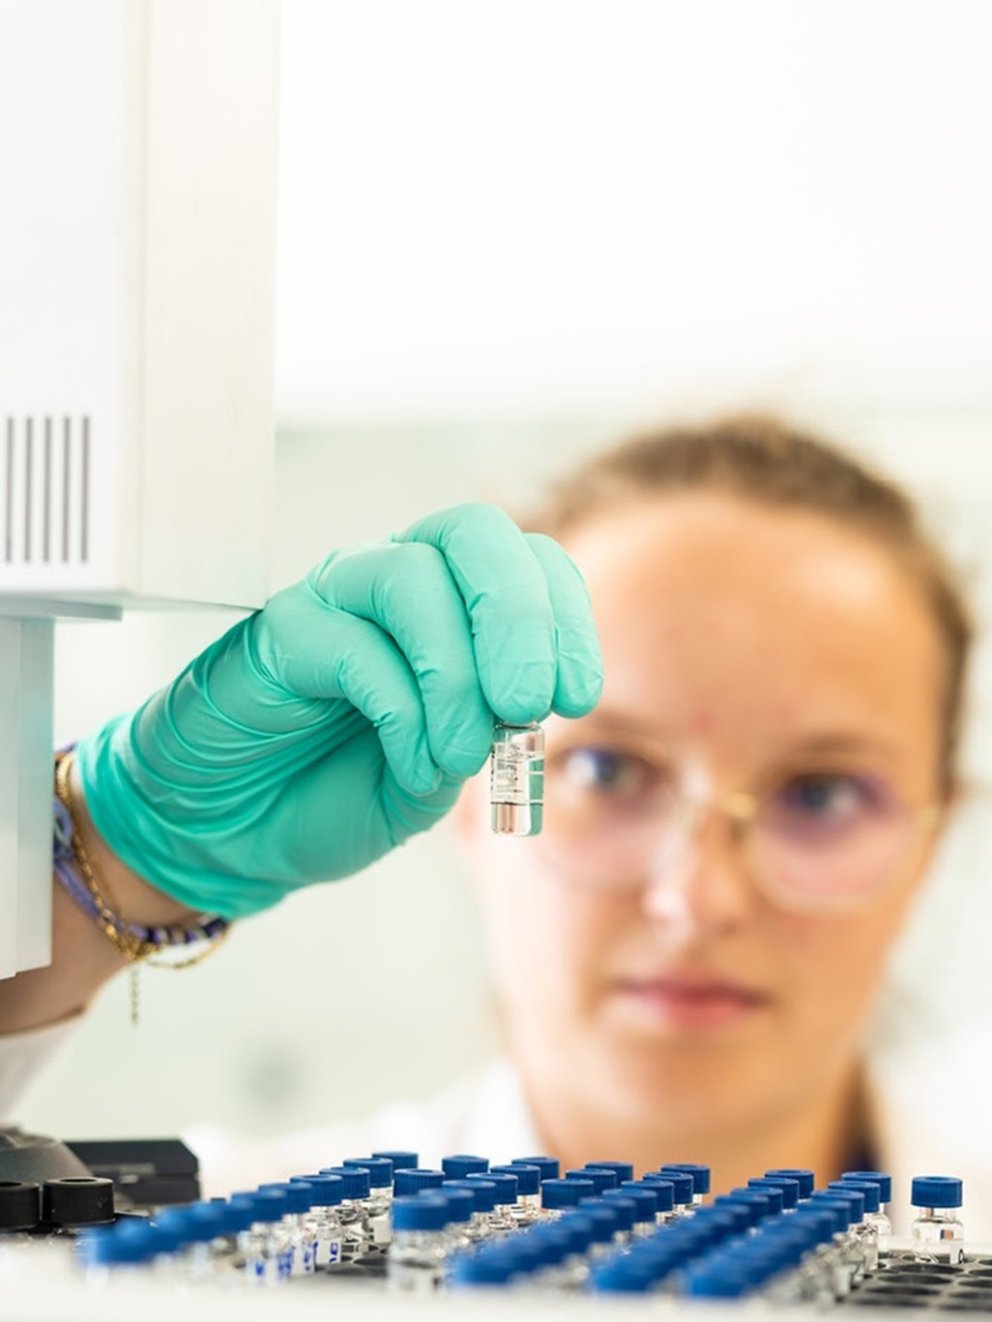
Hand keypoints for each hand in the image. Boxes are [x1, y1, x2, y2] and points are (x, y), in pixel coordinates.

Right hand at [75, 504, 602, 917]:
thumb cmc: (333, 791)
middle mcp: (392, 581)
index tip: (575, 698)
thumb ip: (483, 732)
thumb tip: (525, 704)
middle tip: (528, 705)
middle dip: (521, 617)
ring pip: (413, 576)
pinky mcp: (281, 632)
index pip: (525, 561)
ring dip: (457, 673)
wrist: (231, 831)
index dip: (564, 618)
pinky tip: (411, 764)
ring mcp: (333, 599)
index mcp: (446, 604)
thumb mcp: (436, 771)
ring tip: (462, 756)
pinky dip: (402, 709)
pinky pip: (353, 643)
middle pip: (474, 533)